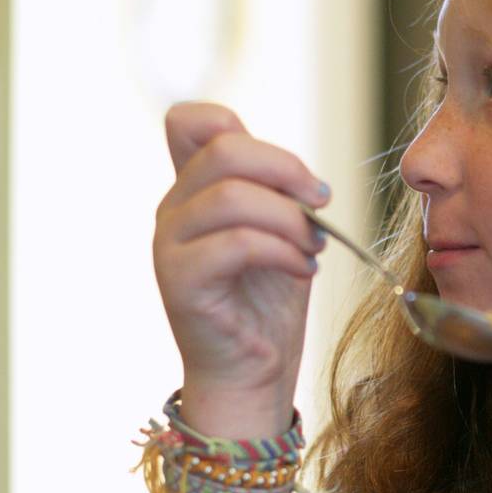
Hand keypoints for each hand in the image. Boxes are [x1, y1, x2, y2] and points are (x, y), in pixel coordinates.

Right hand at [153, 103, 329, 420]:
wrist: (253, 371)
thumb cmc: (268, 301)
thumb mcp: (277, 230)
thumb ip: (272, 192)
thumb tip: (298, 174)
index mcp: (194, 188)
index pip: (189, 121)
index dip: (245, 132)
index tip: (298, 178)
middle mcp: (173, 208)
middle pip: (222, 150)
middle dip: (286, 170)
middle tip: (322, 203)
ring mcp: (169, 244)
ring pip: (231, 196)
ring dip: (290, 218)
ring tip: (315, 246)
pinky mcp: (179, 281)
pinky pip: (236, 243)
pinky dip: (283, 251)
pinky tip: (305, 270)